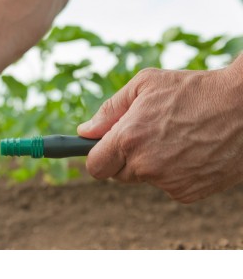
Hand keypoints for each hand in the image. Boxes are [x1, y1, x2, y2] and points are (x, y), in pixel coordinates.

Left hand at [78, 56, 242, 202]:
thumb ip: (109, 110)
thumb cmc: (193, 90)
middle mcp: (146, 165)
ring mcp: (168, 182)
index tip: (103, 148)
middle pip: (117, 174)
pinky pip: (167, 186)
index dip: (97, 156)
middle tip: (146, 134)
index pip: (95, 166)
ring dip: (150, 164)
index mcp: (129, 138)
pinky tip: (189, 151)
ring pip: (143, 179)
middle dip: (124, 157)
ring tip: (173, 138)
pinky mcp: (187, 193)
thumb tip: (85, 131)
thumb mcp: (146, 85)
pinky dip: (172, 172)